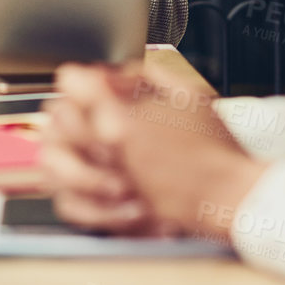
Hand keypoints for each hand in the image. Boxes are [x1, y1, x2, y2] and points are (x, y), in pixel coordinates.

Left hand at [56, 61, 265, 241]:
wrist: (231, 195)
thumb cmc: (215, 148)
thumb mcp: (188, 91)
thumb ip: (144, 72)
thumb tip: (113, 74)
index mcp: (120, 116)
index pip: (71, 82)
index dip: (81, 77)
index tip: (87, 81)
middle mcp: (105, 148)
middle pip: (57, 115)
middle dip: (71, 106)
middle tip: (86, 108)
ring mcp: (104, 181)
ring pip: (53, 158)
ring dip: (64, 144)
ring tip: (80, 140)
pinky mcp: (109, 212)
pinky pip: (67, 200)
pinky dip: (69, 187)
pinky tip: (81, 176)